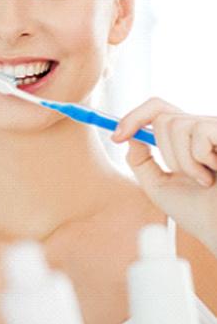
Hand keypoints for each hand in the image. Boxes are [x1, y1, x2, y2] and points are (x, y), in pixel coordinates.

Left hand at [111, 98, 216, 256]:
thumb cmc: (198, 214)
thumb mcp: (158, 186)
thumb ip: (140, 162)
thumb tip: (129, 136)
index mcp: (185, 138)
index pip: (156, 109)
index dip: (133, 117)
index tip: (116, 137)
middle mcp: (201, 129)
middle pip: (162, 118)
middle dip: (165, 152)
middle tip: (184, 175)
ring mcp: (215, 130)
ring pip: (177, 125)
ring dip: (183, 161)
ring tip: (203, 180)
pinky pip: (200, 131)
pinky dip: (200, 158)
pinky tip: (215, 173)